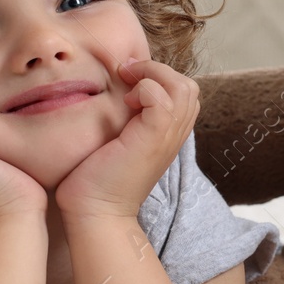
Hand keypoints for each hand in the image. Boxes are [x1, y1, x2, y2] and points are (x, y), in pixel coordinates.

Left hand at [55, 57, 197, 221]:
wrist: (94, 212)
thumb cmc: (96, 179)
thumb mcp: (117, 143)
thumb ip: (125, 121)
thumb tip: (115, 92)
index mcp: (167, 136)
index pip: (184, 94)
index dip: (160, 78)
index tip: (129, 81)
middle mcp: (173, 136)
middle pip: (189, 87)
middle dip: (159, 70)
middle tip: (128, 76)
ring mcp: (166, 138)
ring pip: (183, 87)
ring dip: (153, 75)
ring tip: (128, 85)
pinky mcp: (153, 139)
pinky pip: (163, 99)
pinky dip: (146, 88)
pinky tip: (127, 101)